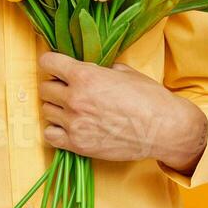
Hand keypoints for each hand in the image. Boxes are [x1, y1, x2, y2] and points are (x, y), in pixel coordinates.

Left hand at [37, 51, 207, 170]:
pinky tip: (69, 126)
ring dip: (56, 107)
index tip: (56, 65)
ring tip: (72, 108)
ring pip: (46, 110)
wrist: (163, 129)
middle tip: (68, 88)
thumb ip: (98, 69)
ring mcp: (75, 123)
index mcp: (85, 76)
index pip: (48, 63)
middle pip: (44, 88)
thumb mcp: (123, 71)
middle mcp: (75, 98)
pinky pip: (50, 135)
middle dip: (55, 85)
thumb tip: (88, 68)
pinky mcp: (78, 145)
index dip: (51, 62)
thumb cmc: (148, 97)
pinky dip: (56, 130)